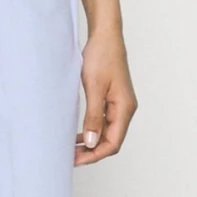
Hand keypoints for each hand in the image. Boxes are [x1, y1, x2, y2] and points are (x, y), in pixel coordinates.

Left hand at [75, 31, 137, 165]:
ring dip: (91, 143)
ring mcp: (120, 105)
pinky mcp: (113, 99)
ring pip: (107, 133)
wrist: (105, 36)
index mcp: (124, 108)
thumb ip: (93, 117)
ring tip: (72, 149)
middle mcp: (125, 109)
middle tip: (70, 158)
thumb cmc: (101, 57)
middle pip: (111, 141)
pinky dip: (92, 131)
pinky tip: (79, 135)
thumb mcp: (94, 88)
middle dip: (92, 152)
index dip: (95, 155)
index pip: (113, 143)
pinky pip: (104, 122)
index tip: (76, 160)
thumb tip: (92, 143)